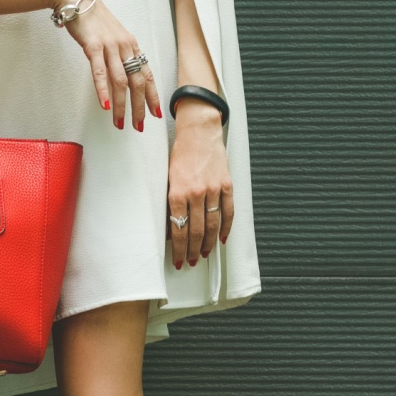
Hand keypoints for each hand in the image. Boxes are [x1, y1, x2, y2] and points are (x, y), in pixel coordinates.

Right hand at [55, 0, 161, 130]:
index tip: (156, 113)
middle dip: (140, 107)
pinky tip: (105, 104)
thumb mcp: (112, 37)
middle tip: (139, 125)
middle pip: (138, 82)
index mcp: (131, 46)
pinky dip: (103, 90)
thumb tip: (121, 75)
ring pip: (121, 81)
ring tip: (120, 122)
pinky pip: (100, 72)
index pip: (147, 75)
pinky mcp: (93, 46)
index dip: (153, 96)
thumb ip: (118, 55)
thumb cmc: (93, 19)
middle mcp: (125, 47)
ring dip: (122, 105)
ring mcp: (110, 47)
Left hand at [165, 99, 232, 267]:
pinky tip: (222, 239)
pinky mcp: (227, 185)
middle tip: (190, 262)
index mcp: (177, 192)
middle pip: (196, 231)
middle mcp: (196, 193)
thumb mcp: (167, 178)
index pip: (178, 229)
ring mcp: (214, 189)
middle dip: (192, 251)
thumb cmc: (180, 154)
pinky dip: (226, 227)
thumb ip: (171, 202)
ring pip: (213, 225)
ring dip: (208, 244)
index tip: (178, 260)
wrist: (199, 132)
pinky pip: (228, 212)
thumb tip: (171, 227)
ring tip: (204, 255)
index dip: (178, 249)